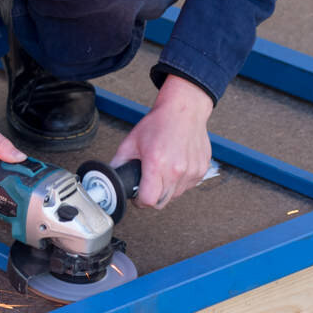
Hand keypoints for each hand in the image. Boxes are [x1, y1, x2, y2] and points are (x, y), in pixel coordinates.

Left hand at [110, 74, 213, 209]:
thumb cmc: (160, 123)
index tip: (138, 195)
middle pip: (162, 202)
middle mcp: (176, 170)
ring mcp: (191, 171)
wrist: (184, 110)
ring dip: (167, 189)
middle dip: (152, 196)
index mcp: (157, 163)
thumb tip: (111, 177)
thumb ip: (119, 162)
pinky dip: (180, 182)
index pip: (148, 200)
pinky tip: (175, 166)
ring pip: (175, 196)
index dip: (140, 200)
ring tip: (162, 171)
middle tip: (148, 183)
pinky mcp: (201, 170)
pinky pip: (187, 186)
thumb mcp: (131, 141)